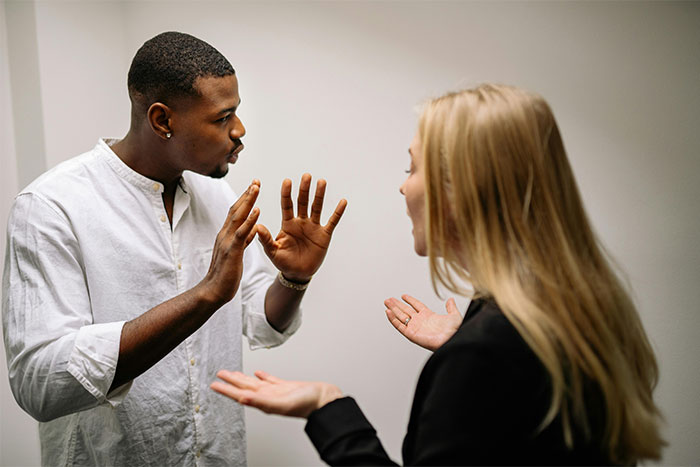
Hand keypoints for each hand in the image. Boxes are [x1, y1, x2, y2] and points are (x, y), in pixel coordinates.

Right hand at [199, 181, 260, 305]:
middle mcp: (224, 234)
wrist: (213, 291)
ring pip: (237, 216)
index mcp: (226, 235)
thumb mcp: (237, 253)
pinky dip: (249, 221)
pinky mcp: (232, 251)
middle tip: (256, 180)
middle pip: (236, 209)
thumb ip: (243, 240)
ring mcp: (227, 241)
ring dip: (248, 201)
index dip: (244, 199)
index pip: (235, 212)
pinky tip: (257, 211)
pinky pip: (241, 233)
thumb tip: (252, 229)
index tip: (253, 187)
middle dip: (247, 194)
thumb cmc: (225, 274)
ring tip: (256, 187)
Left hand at [211, 370, 342, 418]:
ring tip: (233, 373)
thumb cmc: (307, 404)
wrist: (324, 400)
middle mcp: (268, 396)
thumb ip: (261, 402)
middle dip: (231, 381)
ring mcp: (276, 392)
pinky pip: (270, 380)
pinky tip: (259, 373)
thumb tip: (242, 398)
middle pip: (244, 387)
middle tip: (220, 374)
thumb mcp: (282, 403)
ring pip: (255, 383)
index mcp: (264, 401)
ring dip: (243, 378)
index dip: (226, 390)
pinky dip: (263, 376)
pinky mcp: (286, 386)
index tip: (214, 384)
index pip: (240, 394)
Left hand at [256, 174, 346, 281]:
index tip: (287, 181)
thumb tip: (256, 226)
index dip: (287, 193)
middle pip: (303, 202)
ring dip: (319, 195)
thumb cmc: (283, 262)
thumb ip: (265, 239)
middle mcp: (301, 222)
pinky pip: (332, 221)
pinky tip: (342, 201)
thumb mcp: (272, 251)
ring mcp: (313, 227)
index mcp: (288, 224)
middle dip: (304, 189)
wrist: (298, 273)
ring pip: (317, 208)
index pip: (287, 205)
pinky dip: (337, 212)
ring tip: (321, 182)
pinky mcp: (324, 235)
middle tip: (306, 176)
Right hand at [385, 295, 461, 350]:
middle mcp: (420, 321)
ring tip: (386, 303)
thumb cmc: (455, 331)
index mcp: (429, 316)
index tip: (403, 296)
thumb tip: (451, 300)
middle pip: (405, 310)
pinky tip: (388, 312)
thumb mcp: (454, 316)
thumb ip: (451, 307)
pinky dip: (393, 319)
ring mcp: (415, 327)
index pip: (416, 305)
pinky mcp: (411, 334)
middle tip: (389, 299)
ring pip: (401, 316)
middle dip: (397, 304)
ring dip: (393, 309)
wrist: (453, 339)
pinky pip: (400, 326)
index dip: (410, 300)